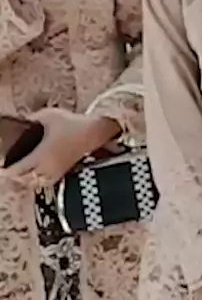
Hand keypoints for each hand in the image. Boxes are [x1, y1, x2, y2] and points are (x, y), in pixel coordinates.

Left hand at [0, 107, 120, 188]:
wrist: (94, 132)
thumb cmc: (73, 123)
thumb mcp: (49, 115)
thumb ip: (32, 119)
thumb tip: (22, 122)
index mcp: (41, 155)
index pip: (18, 170)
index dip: (6, 171)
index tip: (1, 167)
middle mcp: (47, 168)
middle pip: (24, 180)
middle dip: (14, 176)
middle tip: (8, 169)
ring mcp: (56, 172)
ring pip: (34, 184)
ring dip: (25, 180)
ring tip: (19, 172)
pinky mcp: (63, 173)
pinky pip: (44, 183)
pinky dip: (37, 181)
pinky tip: (35, 174)